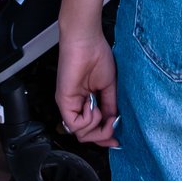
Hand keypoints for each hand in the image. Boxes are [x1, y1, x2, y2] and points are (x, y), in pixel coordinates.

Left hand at [55, 28, 119, 148]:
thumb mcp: (109, 86)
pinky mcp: (64, 100)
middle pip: (85, 135)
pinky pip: (75, 124)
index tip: (117, 140)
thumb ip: (110, 106)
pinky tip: (92, 105)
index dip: (104, 137)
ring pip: (80, 133)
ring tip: (100, 109)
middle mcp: (75, 105)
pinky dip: (88, 119)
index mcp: (85, 101)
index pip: (91, 129)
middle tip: (112, 129)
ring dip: (96, 125)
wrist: (87, 40)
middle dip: (102, 136)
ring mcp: (69, 104)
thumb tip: (113, 123)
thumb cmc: (97, 55)